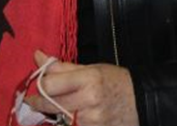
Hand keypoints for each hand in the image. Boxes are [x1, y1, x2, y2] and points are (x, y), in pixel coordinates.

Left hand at [24, 50, 138, 125]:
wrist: (143, 102)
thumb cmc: (116, 82)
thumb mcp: (92, 68)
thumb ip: (62, 66)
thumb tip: (38, 56)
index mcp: (89, 79)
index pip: (51, 84)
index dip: (38, 86)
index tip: (33, 88)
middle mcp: (89, 101)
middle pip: (51, 104)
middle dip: (39, 102)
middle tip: (34, 100)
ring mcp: (91, 121)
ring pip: (59, 119)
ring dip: (54, 113)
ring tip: (61, 106)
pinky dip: (67, 123)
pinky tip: (72, 116)